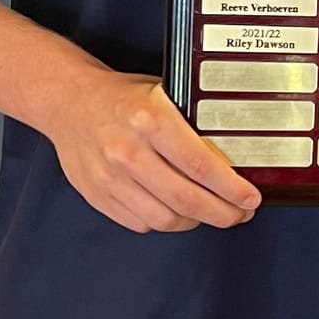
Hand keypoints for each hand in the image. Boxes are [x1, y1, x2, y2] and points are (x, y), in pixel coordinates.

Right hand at [46, 64, 261, 233]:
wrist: (68, 102)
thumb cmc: (120, 97)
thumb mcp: (162, 95)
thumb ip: (191, 125)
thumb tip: (234, 157)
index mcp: (150, 120)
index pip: (202, 166)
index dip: (232, 190)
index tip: (250, 198)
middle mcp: (128, 152)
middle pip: (187, 200)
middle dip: (223, 214)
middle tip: (240, 213)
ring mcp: (110, 178)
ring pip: (165, 219)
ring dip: (195, 222)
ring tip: (210, 214)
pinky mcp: (98, 196)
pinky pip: (140, 223)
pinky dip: (164, 223)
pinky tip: (176, 212)